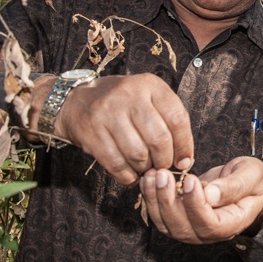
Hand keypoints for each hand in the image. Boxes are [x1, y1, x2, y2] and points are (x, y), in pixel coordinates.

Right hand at [53, 73, 193, 184]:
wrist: (77, 100)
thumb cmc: (123, 104)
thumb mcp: (148, 98)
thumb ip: (168, 122)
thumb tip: (184, 160)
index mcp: (150, 85)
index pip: (177, 118)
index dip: (184, 144)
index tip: (184, 161)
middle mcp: (130, 95)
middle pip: (158, 138)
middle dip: (164, 160)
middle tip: (161, 166)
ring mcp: (108, 112)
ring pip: (138, 154)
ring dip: (145, 169)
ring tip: (144, 168)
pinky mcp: (91, 131)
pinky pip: (116, 164)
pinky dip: (127, 176)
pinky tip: (130, 175)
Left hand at [138, 156, 262, 243]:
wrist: (246, 185)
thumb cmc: (252, 181)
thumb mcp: (251, 176)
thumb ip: (233, 186)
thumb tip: (210, 195)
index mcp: (232, 223)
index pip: (209, 224)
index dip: (196, 205)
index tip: (190, 180)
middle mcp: (209, 232)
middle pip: (183, 229)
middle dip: (168, 202)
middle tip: (162, 175)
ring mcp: (193, 229)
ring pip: (168, 225)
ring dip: (155, 201)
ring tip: (152, 175)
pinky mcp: (181, 219)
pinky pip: (162, 216)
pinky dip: (152, 199)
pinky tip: (149, 180)